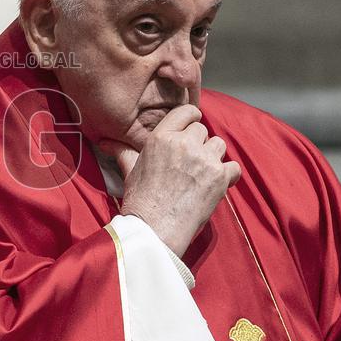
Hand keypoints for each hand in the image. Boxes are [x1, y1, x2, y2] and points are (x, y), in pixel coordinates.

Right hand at [97, 105, 240, 256]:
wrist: (154, 228)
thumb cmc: (140, 201)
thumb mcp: (130, 171)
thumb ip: (124, 152)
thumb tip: (106, 143)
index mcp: (161, 137)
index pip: (185, 112)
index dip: (190, 118)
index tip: (191, 129)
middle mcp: (184, 143)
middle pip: (202, 130)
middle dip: (198, 143)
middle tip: (190, 163)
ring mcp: (204, 159)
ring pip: (219, 145)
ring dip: (213, 157)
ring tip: (202, 173)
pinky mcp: (220, 176)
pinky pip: (234, 166)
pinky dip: (228, 175)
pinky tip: (216, 184)